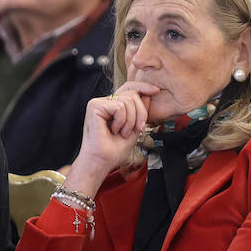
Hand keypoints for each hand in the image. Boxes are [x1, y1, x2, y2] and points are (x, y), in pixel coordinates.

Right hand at [62, 81, 159, 197]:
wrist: (101, 162)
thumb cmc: (113, 151)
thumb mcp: (134, 128)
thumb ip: (140, 112)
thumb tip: (148, 95)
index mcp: (112, 106)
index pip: (129, 88)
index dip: (143, 87)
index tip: (156, 91)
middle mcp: (105, 102)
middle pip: (132, 94)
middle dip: (140, 113)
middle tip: (136, 129)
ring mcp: (98, 103)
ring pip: (127, 101)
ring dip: (130, 121)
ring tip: (121, 133)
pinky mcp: (94, 106)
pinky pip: (119, 107)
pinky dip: (121, 121)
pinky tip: (113, 130)